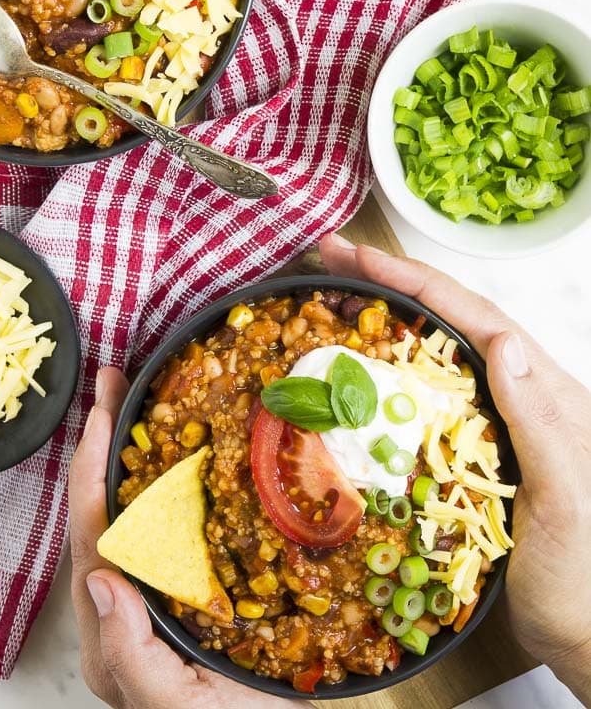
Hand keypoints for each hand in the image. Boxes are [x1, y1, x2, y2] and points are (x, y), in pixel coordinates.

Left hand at [68, 366, 304, 708]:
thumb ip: (130, 655)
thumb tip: (104, 580)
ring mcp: (157, 590)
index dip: (90, 468)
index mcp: (115, 625)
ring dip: (130, 451)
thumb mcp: (174, 705)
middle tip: (114, 382)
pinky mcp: (187, 585)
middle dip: (102, 441)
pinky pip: (166, 522)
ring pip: (133, 509)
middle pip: (104, 507)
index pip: (92, 532)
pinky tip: (184, 448)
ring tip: (136, 399)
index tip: (99, 413)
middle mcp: (127, 601)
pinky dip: (166, 477)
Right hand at [320, 234, 590, 704]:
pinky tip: (351, 377)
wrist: (584, 636)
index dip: (417, 282)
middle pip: (449, 322)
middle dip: (391, 284)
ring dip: (385, 321)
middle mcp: (515, 397)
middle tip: (331, 261)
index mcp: (542, 394)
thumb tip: (502, 344)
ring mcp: (488, 425)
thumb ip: (540, 422)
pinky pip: (420, 402)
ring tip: (333, 299)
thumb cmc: (582, 575)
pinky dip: (383, 377)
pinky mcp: (466, 455)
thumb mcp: (567, 500)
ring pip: (432, 355)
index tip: (361, 258)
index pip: (476, 319)